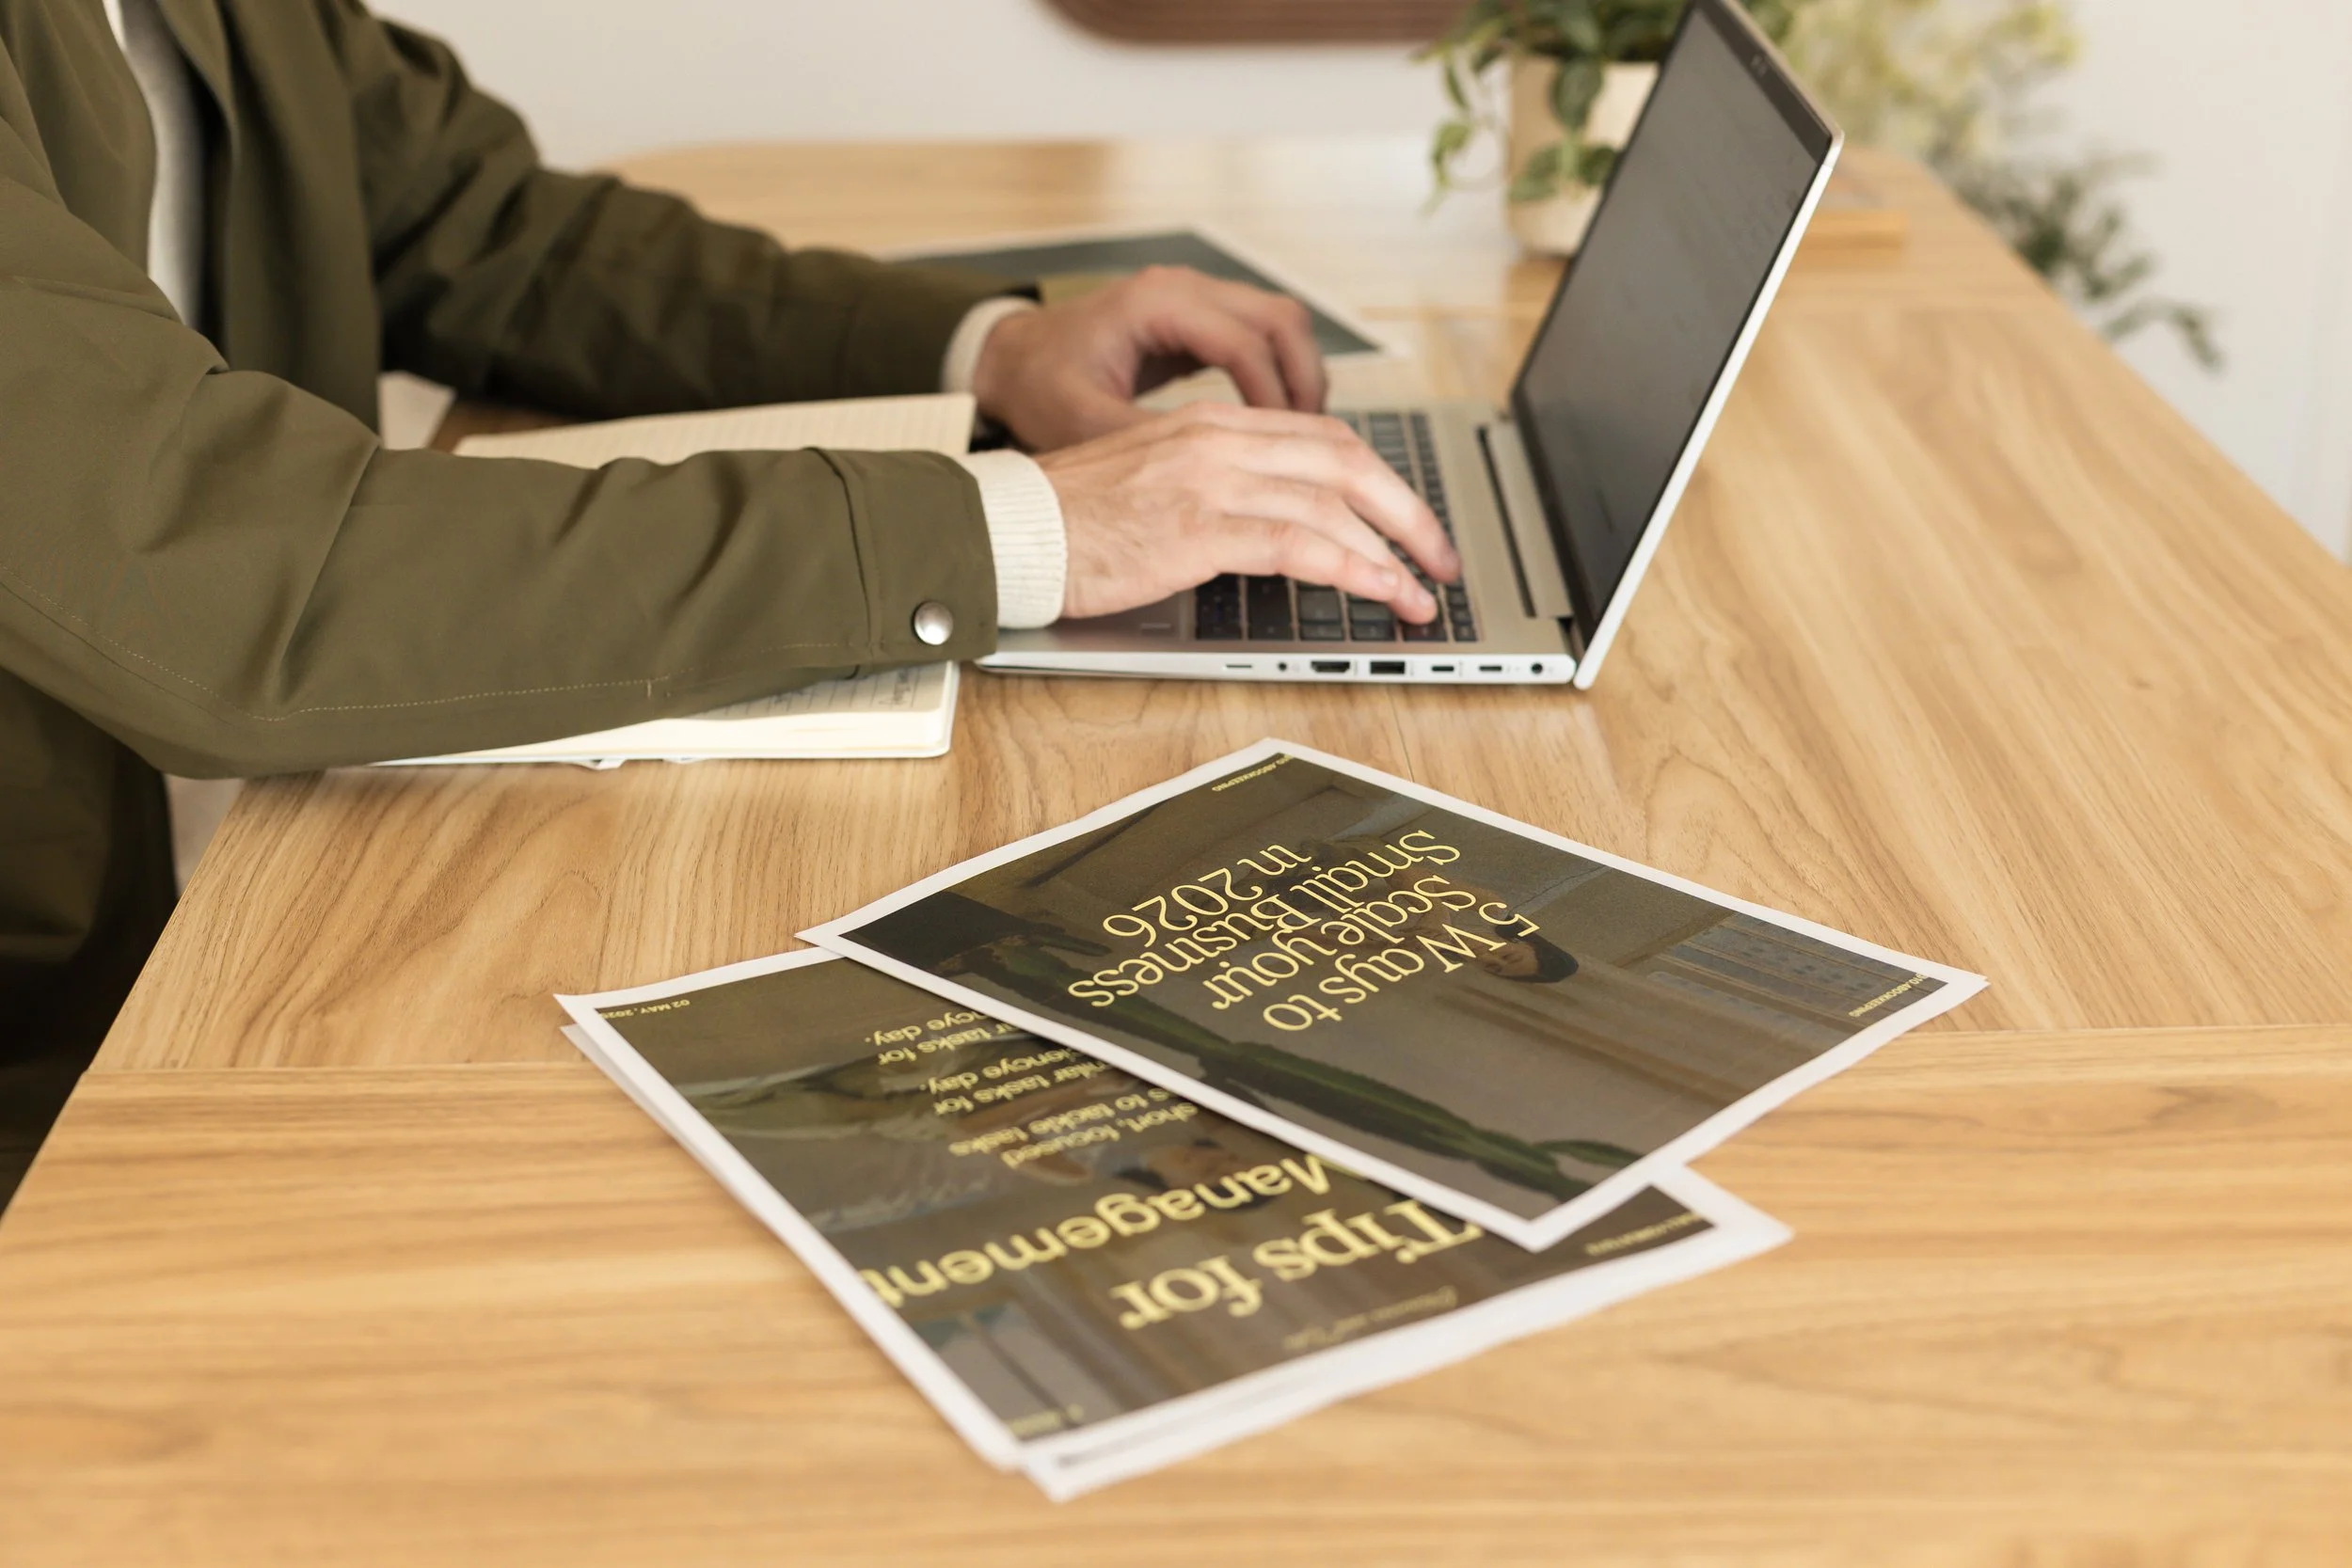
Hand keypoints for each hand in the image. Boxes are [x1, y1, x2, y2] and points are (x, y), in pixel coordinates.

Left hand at [972, 266, 1327, 450]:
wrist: (1011, 361)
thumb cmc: (1038, 386)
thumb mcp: (1083, 422)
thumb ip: (1145, 440)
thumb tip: (1210, 472)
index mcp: (1156, 305)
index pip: (1243, 342)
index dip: (1272, 396)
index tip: (1283, 449)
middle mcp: (1185, 290)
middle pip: (1281, 320)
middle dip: (1304, 381)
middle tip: (1311, 443)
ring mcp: (1196, 300)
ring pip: (1281, 324)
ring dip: (1299, 376)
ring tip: (1303, 438)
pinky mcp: (1199, 321)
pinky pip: (1262, 338)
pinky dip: (1279, 375)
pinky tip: (1277, 424)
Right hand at [1035, 403, 1460, 623]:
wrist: (1005, 528)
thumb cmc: (1068, 520)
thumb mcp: (1153, 483)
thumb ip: (1214, 488)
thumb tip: (1276, 527)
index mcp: (1211, 424)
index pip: (1323, 438)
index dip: (1383, 481)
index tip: (1412, 521)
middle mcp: (1218, 439)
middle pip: (1346, 461)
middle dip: (1409, 512)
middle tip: (1441, 557)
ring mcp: (1209, 480)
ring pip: (1333, 502)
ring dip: (1392, 551)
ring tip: (1419, 592)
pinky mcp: (1197, 527)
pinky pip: (1298, 542)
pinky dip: (1352, 567)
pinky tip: (1377, 590)